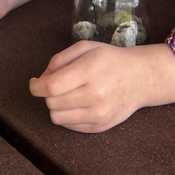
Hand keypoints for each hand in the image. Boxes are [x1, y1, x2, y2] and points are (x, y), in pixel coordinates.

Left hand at [29, 42, 174, 132]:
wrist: (139, 78)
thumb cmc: (110, 60)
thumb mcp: (85, 48)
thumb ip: (60, 59)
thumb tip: (42, 77)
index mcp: (89, 71)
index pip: (52, 86)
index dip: (37, 86)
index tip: (35, 82)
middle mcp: (95, 95)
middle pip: (52, 102)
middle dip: (48, 93)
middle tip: (58, 84)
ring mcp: (98, 114)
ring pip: (57, 117)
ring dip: (56, 106)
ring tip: (67, 94)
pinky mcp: (100, 126)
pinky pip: (70, 126)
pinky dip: (67, 115)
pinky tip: (77, 103)